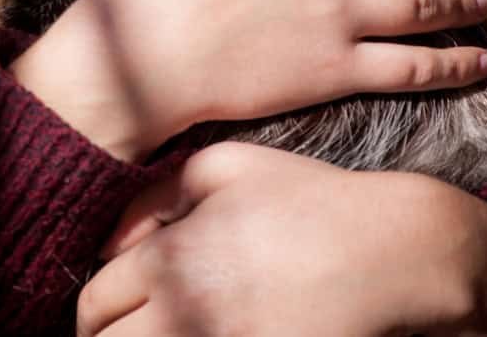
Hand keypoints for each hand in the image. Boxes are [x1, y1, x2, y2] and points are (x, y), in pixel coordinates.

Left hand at [77, 143, 486, 335]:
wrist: (395, 252)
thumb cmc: (306, 200)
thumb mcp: (224, 166)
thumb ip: (153, 196)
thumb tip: (108, 242)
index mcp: (169, 258)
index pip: (93, 303)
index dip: (92, 308)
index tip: (107, 309)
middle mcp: (185, 312)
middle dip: (108, 336)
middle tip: (125, 326)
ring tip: (159, 331)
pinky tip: (203, 334)